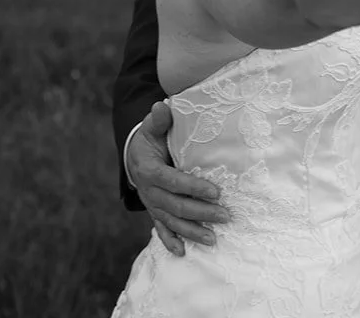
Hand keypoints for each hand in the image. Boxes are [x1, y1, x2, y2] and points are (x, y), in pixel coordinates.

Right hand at [126, 100, 231, 255]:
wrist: (134, 157)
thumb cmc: (150, 140)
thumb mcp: (152, 128)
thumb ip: (159, 120)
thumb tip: (161, 106)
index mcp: (149, 170)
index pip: (172, 181)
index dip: (193, 187)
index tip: (216, 191)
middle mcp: (149, 191)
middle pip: (175, 205)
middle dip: (200, 213)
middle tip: (225, 215)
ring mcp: (152, 204)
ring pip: (171, 222)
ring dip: (191, 232)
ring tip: (213, 239)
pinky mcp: (154, 212)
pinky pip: (161, 230)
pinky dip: (170, 242)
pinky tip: (183, 252)